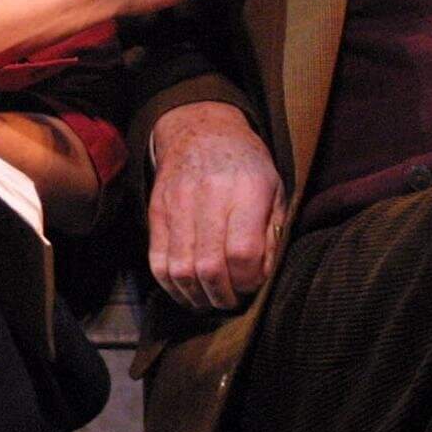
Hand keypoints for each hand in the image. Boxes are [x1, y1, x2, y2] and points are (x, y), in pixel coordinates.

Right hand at [147, 101, 284, 311]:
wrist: (201, 131)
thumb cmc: (246, 166)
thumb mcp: (275, 190)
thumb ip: (272, 234)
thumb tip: (260, 276)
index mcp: (248, 189)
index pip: (243, 252)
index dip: (249, 280)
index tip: (253, 281)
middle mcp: (210, 195)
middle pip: (209, 267)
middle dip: (223, 296)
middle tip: (233, 300)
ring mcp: (178, 203)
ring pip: (181, 270)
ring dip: (197, 297)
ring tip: (211, 299)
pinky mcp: (156, 212)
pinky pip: (157, 262)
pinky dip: (172, 286)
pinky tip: (188, 290)